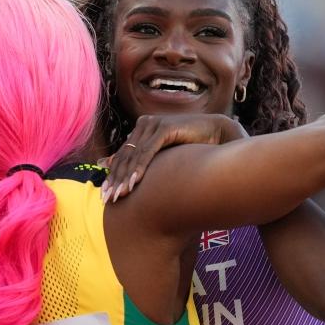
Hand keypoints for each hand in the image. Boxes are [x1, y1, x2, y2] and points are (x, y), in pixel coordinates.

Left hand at [101, 114, 246, 202]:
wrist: (218, 134)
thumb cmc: (193, 148)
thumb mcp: (164, 157)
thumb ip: (144, 161)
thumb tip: (120, 169)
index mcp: (142, 130)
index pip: (122, 156)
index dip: (112, 176)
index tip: (105, 197)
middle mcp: (144, 124)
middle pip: (124, 156)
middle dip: (115, 180)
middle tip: (108, 200)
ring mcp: (154, 124)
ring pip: (133, 155)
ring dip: (125, 178)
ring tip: (119, 196)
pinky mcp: (164, 128)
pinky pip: (148, 151)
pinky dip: (139, 168)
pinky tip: (134, 183)